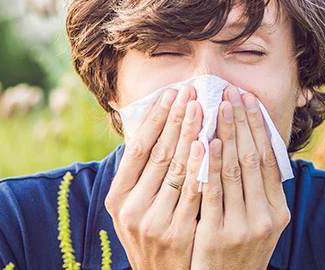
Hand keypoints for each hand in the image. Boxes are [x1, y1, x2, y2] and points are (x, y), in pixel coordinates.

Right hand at [104, 84, 207, 269]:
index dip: (155, 119)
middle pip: (157, 154)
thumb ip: (142, 174)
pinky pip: (192, 193)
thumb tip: (156, 125)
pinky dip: (199, 166)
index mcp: (117, 197)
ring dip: (189, 135)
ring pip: (175, 170)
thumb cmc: (153, 233)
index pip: (137, 148)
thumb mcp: (135, 206)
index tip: (171, 93)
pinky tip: (207, 144)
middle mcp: (131, 209)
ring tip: (201, 107)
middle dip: (176, 119)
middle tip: (191, 91)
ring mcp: (153, 222)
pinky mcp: (177, 234)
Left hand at [191, 86, 290, 268]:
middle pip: (253, 159)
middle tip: (231, 92)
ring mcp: (243, 227)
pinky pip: (212, 193)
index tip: (248, 99)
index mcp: (278, 210)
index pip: (270, 159)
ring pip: (233, 171)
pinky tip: (204, 142)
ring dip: (225, 134)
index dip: (259, 127)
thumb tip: (255, 145)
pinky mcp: (217, 235)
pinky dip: (209, 164)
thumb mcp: (259, 223)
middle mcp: (266, 217)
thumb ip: (258, 191)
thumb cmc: (239, 251)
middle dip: (241, 122)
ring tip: (218, 107)